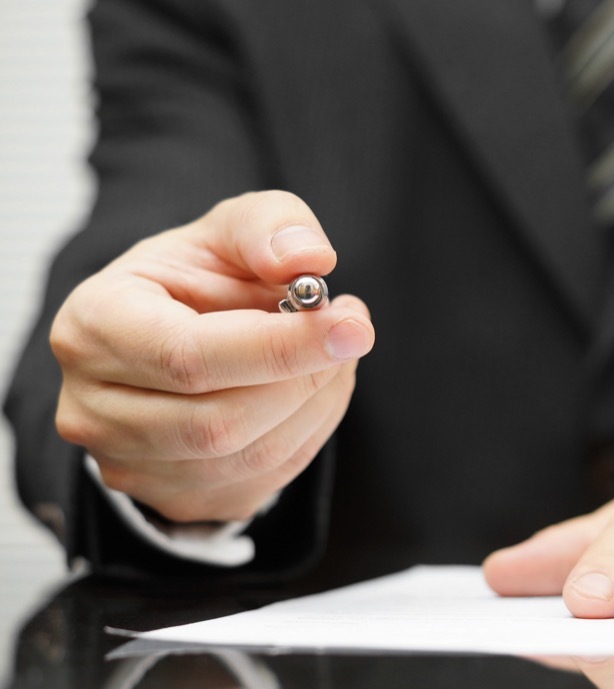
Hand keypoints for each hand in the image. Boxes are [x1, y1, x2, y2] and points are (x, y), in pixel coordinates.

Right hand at [51, 191, 374, 522]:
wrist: (180, 332)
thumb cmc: (201, 279)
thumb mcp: (232, 229)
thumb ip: (270, 228)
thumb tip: (309, 259)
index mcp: (94, 325)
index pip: (188, 356)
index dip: (280, 347)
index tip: (353, 325)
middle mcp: (92, 406)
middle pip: (219, 421)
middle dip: (306, 377)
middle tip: (351, 332)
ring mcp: (125, 463)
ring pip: (247, 458)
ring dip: (316, 405)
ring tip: (333, 356)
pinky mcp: (170, 499)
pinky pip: (260, 481)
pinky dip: (308, 433)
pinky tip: (313, 390)